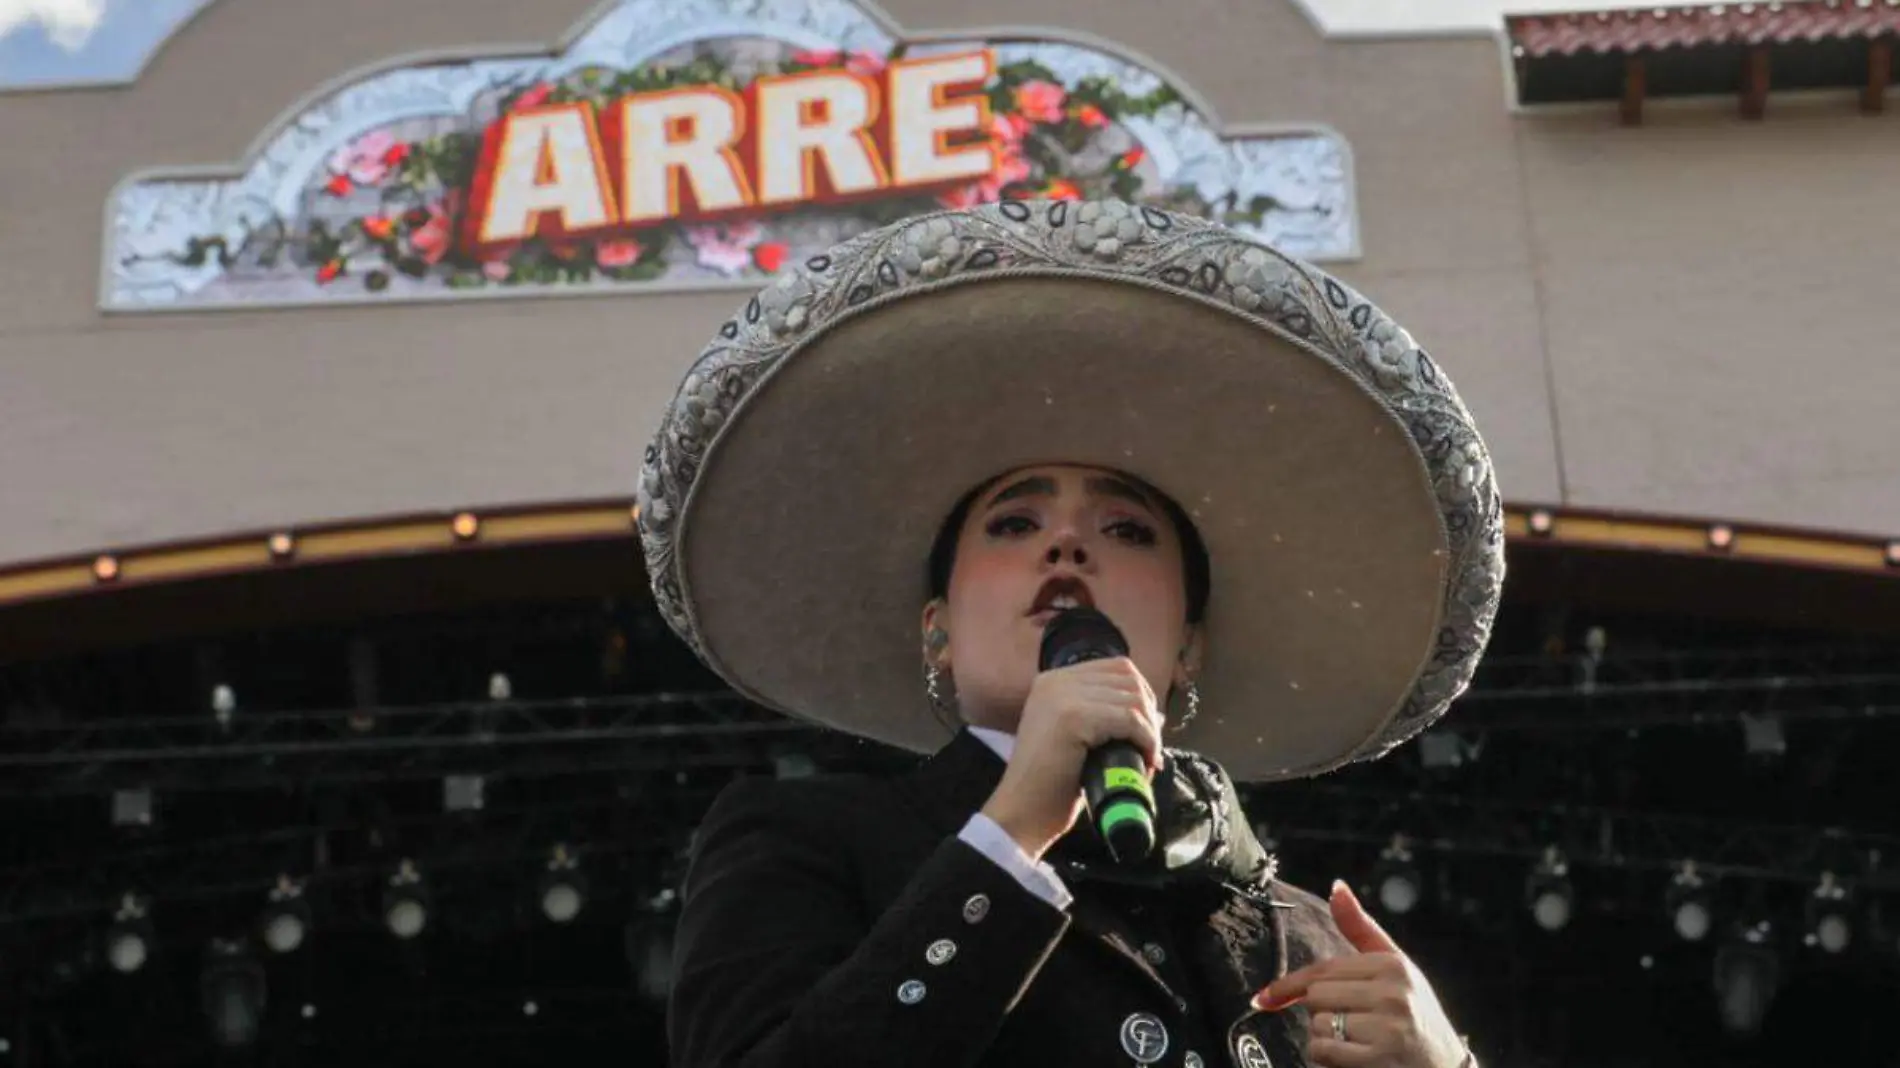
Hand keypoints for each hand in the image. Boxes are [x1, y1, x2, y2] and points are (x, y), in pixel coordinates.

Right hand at [980, 657, 1162, 859]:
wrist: (1020, 814)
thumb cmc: (1049, 786)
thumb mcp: (1076, 740)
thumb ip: (1106, 719)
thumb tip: (1155, 714)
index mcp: (1052, 682)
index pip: (1116, 668)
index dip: (1141, 696)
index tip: (1146, 731)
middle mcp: (1055, 681)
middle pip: (1128, 678)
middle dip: (1148, 712)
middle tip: (1149, 748)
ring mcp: (1061, 696)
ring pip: (1132, 699)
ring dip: (1149, 730)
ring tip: (1147, 758)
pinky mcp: (1072, 717)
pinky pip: (1129, 719)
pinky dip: (1146, 741)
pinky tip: (1144, 762)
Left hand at [1250, 881, 1469, 1067]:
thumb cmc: (1414, 1014)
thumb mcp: (1396, 967)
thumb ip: (1361, 929)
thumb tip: (1336, 886)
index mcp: (1392, 965)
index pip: (1322, 969)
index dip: (1288, 986)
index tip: (1263, 998)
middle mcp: (1393, 993)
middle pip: (1316, 996)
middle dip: (1321, 1013)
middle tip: (1350, 1025)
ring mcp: (1388, 1029)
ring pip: (1318, 1026)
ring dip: (1325, 1039)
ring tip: (1357, 1043)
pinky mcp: (1379, 1059)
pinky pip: (1323, 1051)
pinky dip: (1327, 1058)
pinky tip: (1353, 1060)